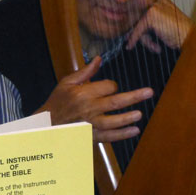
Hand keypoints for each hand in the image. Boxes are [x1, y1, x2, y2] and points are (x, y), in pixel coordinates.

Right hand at [34, 56, 152, 141]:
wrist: (46, 125)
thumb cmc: (57, 102)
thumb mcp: (67, 83)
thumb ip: (85, 72)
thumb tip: (99, 58)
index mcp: (82, 93)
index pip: (106, 87)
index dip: (113, 86)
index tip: (112, 88)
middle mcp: (88, 108)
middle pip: (115, 102)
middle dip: (134, 96)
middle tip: (149, 92)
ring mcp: (90, 124)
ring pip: (113, 121)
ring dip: (128, 118)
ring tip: (140, 114)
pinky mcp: (91, 136)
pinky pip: (109, 136)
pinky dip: (122, 134)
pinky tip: (134, 130)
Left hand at [126, 0, 192, 52]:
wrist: (190, 37)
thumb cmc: (178, 33)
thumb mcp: (161, 24)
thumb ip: (147, 22)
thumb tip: (128, 27)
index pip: (140, 6)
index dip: (133, 20)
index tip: (127, 32)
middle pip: (138, 15)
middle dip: (137, 31)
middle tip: (130, 40)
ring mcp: (154, 5)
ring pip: (138, 23)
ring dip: (141, 38)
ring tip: (150, 46)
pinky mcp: (152, 15)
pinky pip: (138, 29)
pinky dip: (134, 39)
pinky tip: (130, 46)